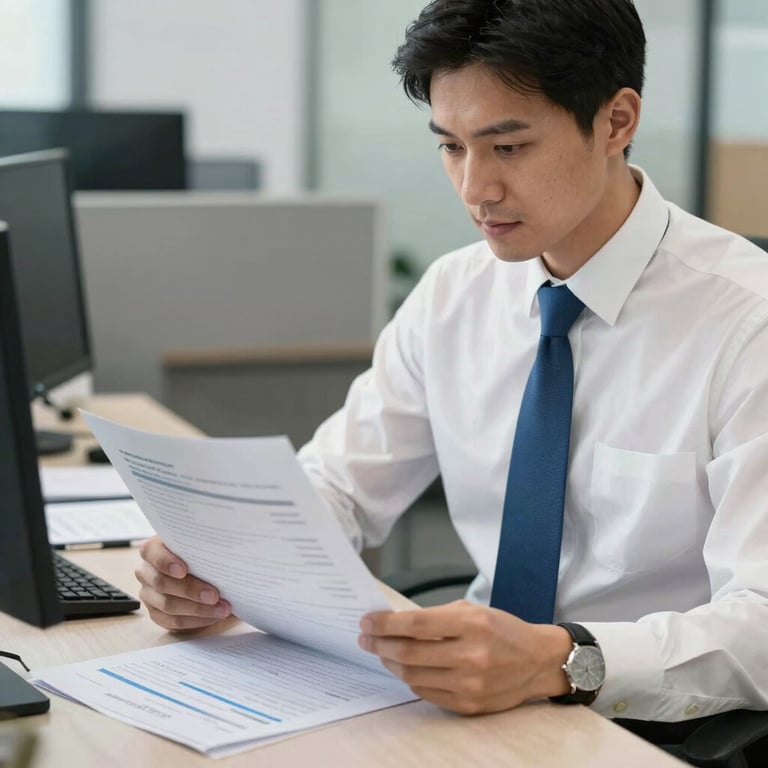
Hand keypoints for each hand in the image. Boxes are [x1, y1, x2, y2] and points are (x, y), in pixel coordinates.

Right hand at [135, 536, 231, 630]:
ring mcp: (149, 594)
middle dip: (191, 590)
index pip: (152, 553)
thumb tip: (225, 552)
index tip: (184, 570)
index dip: (166, 562)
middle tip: (214, 596)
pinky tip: (213, 616)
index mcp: (152, 549)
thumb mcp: (200, 542)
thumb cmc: (200, 551)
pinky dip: (196, 620)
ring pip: (168, 606)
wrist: (200, 567)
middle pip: (162, 583)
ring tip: (222, 609)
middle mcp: (146, 572)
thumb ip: (204, 544)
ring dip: (198, 609)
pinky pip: (173, 621)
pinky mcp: (156, 613)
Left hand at [358, 599, 571, 714]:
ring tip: (383, 651)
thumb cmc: (503, 630)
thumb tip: (395, 622)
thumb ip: (436, 616)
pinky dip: (410, 678)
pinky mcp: (468, 705)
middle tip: (366, 638)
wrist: (538, 662)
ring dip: (391, 662)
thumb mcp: (473, 610)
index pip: (415, 624)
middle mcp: (471, 656)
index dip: (385, 623)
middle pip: (409, 653)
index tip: (367, 621)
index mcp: (471, 624)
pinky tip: (405, 667)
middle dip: (380, 644)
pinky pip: (426, 692)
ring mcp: (470, 684)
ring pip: (413, 675)